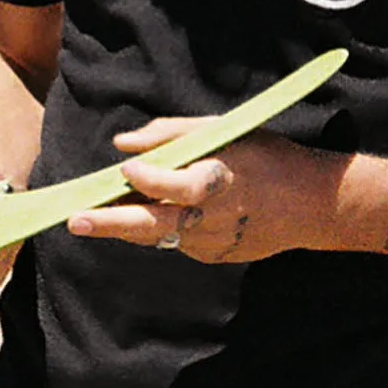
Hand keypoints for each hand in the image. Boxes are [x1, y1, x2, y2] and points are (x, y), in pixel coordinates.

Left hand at [66, 119, 342, 262]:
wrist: (312, 206)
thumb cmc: (266, 157)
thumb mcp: (226, 131)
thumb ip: (172, 135)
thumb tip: (122, 144)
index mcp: (220, 181)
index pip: (175, 186)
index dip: (148, 178)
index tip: (124, 170)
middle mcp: (213, 218)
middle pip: (153, 224)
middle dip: (110, 223)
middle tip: (75, 221)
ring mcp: (212, 242)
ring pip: (157, 235)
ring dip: (125, 225)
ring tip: (91, 216)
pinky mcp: (213, 256)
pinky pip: (177, 240)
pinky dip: (161, 226)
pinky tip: (156, 210)